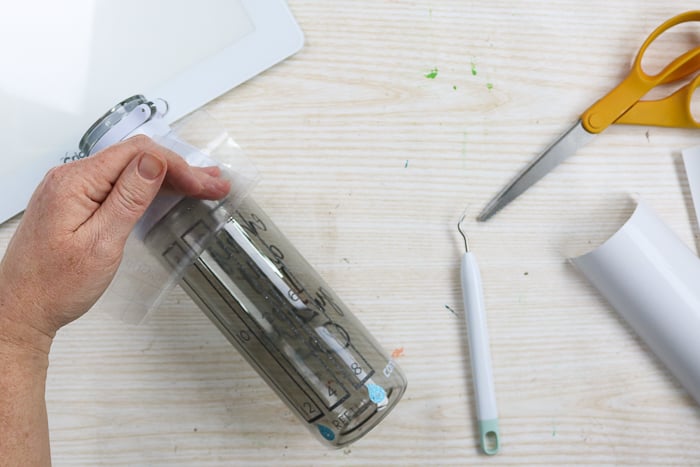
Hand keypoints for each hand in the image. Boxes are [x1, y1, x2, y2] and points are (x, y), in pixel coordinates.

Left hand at [0, 135, 230, 352]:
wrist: (21, 309)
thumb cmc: (54, 285)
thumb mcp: (101, 243)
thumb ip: (128, 199)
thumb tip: (153, 163)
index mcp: (75, 182)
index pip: (137, 154)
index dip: (177, 166)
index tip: (203, 184)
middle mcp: (71, 178)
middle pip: (136, 158)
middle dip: (180, 169)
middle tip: (213, 185)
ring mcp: (72, 189)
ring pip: (129, 170)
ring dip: (168, 176)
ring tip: (202, 186)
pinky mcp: (76, 202)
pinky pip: (118, 184)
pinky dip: (148, 187)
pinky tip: (168, 192)